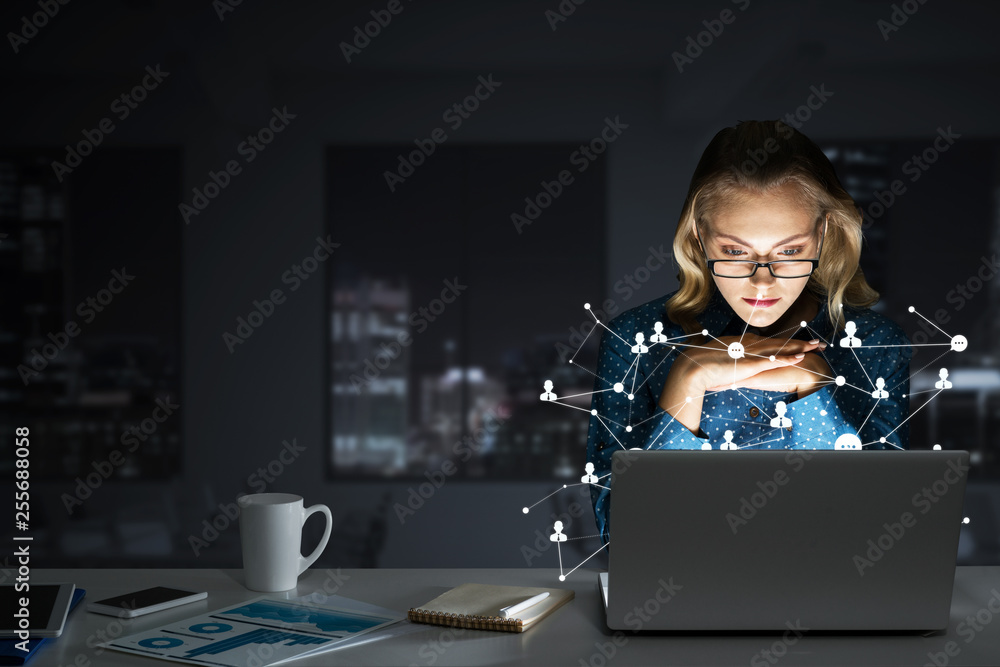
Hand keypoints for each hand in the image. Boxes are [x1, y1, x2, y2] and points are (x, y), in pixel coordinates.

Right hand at [665, 333, 826, 395]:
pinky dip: (787, 358)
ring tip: (816, 346)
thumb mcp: (721, 361)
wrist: (693, 367)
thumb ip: (731, 361)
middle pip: (780, 342)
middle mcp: (750, 344)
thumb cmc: (703, 365)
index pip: (771, 341)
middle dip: (800, 342)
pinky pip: (772, 360)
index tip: (801, 343)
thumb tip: (735, 366)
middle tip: (818, 343)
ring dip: (799, 347)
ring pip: (781, 348)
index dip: (787, 342)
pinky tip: (800, 357)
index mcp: (743, 343)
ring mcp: (750, 353)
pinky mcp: (749, 363)